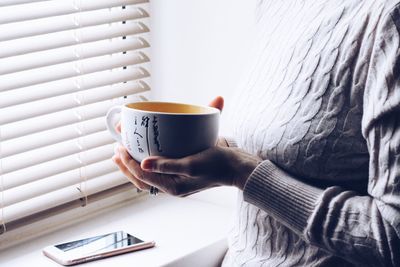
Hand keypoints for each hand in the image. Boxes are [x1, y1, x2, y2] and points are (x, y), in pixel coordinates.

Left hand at [116, 144, 260, 195]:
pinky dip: (148, 163)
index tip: (119, 148)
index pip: (142, 176)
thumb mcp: (192, 164)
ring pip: (148, 176)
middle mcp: (172, 186)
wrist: (236, 168)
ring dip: (134, 165)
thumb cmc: (218, 164)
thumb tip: (145, 163)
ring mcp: (176, 181)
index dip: (128, 163)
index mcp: (172, 186)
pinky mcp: (182, 173)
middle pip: (141, 178)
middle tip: (116, 150)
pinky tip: (146, 154)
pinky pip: (158, 171)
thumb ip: (168, 165)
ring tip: (123, 154)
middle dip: (126, 165)